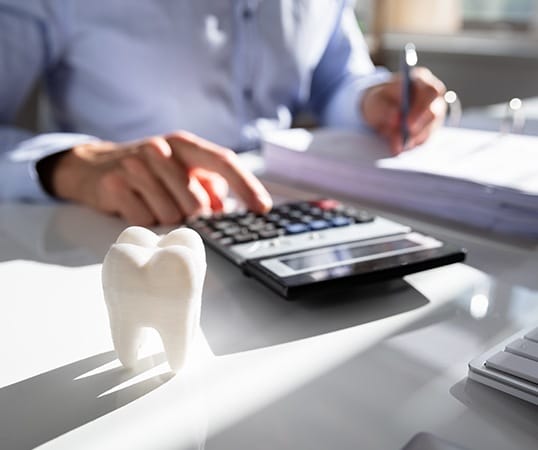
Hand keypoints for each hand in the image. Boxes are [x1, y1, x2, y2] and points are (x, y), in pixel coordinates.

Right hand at [45, 131, 271, 224]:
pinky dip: (145, 221)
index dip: (246, 186)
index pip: (223, 161)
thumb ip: (208, 185)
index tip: (263, 208)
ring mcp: (135, 166)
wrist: (93, 166)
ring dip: (166, 219)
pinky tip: (135, 205)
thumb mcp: (180, 169)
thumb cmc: (148, 171)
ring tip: (151, 201)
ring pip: (171, 215)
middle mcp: (161, 150)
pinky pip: (145, 221)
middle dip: (192, 216)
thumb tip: (224, 208)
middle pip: (197, 203)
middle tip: (176, 206)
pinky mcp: (114, 185)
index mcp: (183, 144)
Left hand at [361, 67, 446, 153]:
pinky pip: (424, 139)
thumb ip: (384, 108)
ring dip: (412, 138)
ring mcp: (435, 113)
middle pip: (434, 112)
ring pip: (430, 129)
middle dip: (419, 127)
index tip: (407, 124)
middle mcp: (432, 96)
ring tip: (395, 145)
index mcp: (421, 80)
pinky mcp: (430, 128)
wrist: (379, 109)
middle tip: (404, 140)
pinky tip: (399, 146)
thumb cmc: (379, 100)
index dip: (421, 109)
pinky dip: (411, 144)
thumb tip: (396, 118)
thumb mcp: (375, 101)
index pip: (430, 91)